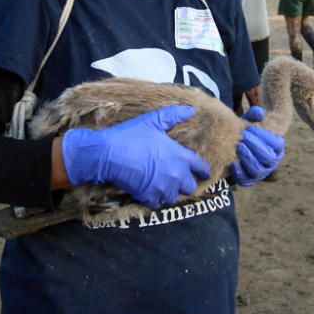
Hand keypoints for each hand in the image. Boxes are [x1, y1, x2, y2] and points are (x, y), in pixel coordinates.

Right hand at [62, 106, 209, 207]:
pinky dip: (155, 199)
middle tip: (178, 178)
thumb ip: (174, 115)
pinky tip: (149, 191)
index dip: (203, 170)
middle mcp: (176, 175)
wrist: (109, 154)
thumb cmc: (132, 135)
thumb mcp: (153, 120)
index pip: (202, 168)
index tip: (203, 172)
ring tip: (163, 185)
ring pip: (174, 197)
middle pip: (190, 187)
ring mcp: (162, 189)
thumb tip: (191, 110)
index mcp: (181, 157)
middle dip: (186, 183)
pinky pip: (157, 204)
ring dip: (170, 192)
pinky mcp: (148, 197)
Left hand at [229, 107, 284, 186]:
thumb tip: (258, 112)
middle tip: (243, 138)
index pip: (276, 144)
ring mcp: (261, 172)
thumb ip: (254, 115)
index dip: (264, 136)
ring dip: (248, 159)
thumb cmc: (246, 131)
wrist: (236, 143)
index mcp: (276, 147)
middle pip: (268, 158)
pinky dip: (239, 173)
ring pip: (258, 171)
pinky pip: (246, 180)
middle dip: (256, 147)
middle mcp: (271, 162)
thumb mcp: (249, 121)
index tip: (250, 128)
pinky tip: (232, 163)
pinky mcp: (249, 179)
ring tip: (238, 147)